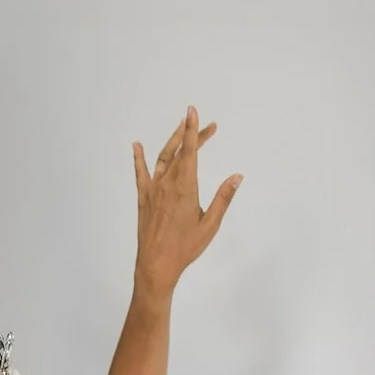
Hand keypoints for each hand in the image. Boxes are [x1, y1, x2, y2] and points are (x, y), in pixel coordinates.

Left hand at [132, 106, 239, 295]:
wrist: (156, 264)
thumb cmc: (185, 248)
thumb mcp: (210, 224)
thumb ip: (223, 198)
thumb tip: (237, 177)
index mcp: (185, 187)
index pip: (190, 151)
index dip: (193, 130)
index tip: (193, 111)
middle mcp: (167, 183)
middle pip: (181, 151)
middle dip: (193, 134)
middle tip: (209, 126)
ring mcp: (153, 189)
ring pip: (163, 157)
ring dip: (173, 140)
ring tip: (181, 128)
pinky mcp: (144, 197)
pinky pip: (141, 173)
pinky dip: (139, 158)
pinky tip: (137, 146)